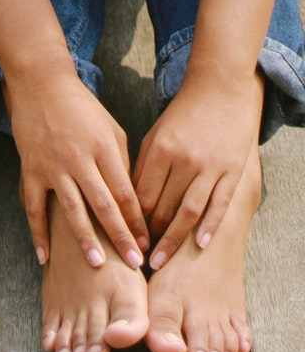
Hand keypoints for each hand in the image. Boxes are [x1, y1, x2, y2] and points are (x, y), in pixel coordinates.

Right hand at [7, 75, 148, 268]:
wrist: (41, 87)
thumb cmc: (83, 109)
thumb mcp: (111, 130)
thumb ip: (121, 164)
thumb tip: (130, 202)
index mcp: (104, 148)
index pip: (126, 192)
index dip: (137, 220)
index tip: (147, 243)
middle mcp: (78, 159)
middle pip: (103, 205)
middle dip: (120, 236)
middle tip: (134, 264)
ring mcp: (52, 166)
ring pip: (71, 210)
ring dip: (84, 239)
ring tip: (96, 265)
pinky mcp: (30, 170)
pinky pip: (33, 208)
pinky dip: (38, 233)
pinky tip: (44, 256)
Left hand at [133, 70, 260, 267]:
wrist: (220, 90)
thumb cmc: (180, 117)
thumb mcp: (154, 138)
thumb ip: (141, 168)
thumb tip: (125, 203)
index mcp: (159, 151)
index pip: (140, 195)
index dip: (128, 220)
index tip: (119, 239)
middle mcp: (184, 160)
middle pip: (162, 207)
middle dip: (148, 235)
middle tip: (135, 259)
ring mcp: (210, 166)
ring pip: (189, 211)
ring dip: (173, 239)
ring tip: (159, 261)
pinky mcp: (232, 170)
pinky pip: (220, 204)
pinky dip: (209, 226)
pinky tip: (199, 246)